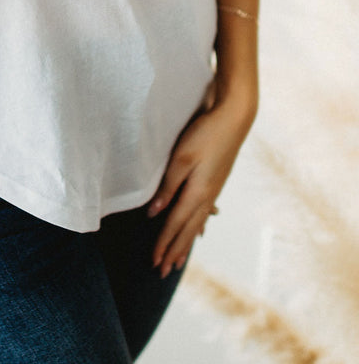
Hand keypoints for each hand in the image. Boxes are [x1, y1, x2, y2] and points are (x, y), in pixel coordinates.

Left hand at [147, 95, 255, 277]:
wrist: (234, 118)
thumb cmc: (205, 134)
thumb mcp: (181, 158)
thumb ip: (168, 186)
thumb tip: (155, 213)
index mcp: (197, 193)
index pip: (176, 224)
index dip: (164, 244)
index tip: (154, 262)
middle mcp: (207, 196)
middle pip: (188, 230)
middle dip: (175, 251)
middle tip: (163, 271)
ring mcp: (213, 189)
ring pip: (197, 223)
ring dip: (186, 242)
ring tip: (179, 259)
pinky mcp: (216, 181)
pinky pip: (204, 212)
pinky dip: (198, 226)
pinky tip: (199, 230)